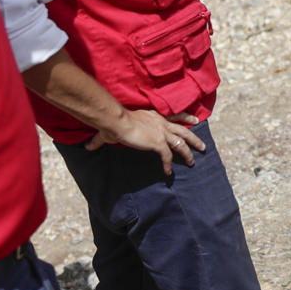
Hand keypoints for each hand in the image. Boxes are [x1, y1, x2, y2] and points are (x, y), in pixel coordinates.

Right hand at [87, 108, 205, 174]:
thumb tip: (87, 146)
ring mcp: (161, 132)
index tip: (194, 120)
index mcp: (154, 116)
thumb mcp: (111, 131)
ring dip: (188, 153)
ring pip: (181, 143)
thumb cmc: (114, 124)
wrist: (117, 122)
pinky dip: (169, 165)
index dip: (185, 118)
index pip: (174, 116)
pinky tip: (168, 173)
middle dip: (194, 138)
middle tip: (203, 146)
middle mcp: (161, 123)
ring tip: (193, 162)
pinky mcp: (158, 143)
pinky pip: (168, 156)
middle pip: (183, 130)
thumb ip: (101, 140)